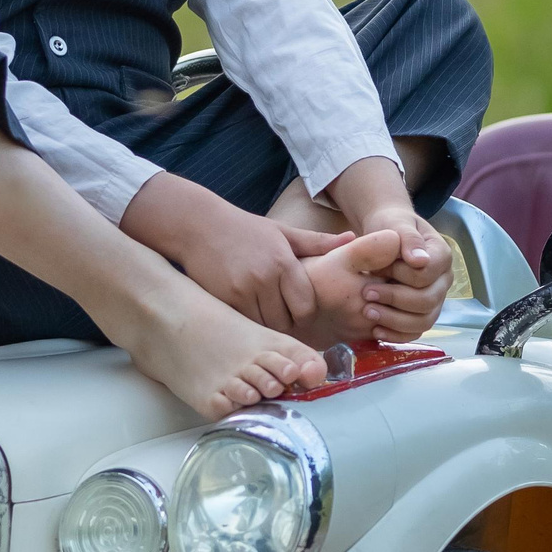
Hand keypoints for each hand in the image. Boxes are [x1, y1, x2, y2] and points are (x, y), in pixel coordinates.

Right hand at [121, 172, 320, 332]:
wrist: (198, 226)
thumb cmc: (245, 228)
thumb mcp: (282, 232)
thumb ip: (317, 242)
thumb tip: (352, 239)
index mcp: (284, 263)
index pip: (306, 306)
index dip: (304, 312)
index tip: (298, 309)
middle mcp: (265, 279)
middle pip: (286, 321)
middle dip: (287, 321)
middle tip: (282, 315)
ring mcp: (242, 291)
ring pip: (264, 325)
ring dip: (267, 325)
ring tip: (264, 315)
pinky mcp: (224, 300)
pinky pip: (244, 323)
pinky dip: (248, 323)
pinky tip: (246, 313)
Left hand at [355, 211, 450, 338]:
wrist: (384, 239)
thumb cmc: (390, 227)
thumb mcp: (396, 223)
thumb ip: (408, 238)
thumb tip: (420, 261)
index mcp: (441, 256)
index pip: (426, 275)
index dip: (399, 274)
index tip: (375, 268)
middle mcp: (443, 281)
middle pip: (427, 301)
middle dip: (394, 298)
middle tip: (366, 293)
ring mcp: (435, 300)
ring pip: (424, 321)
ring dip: (394, 320)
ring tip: (368, 312)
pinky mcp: (422, 315)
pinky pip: (415, 332)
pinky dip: (396, 334)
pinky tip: (376, 330)